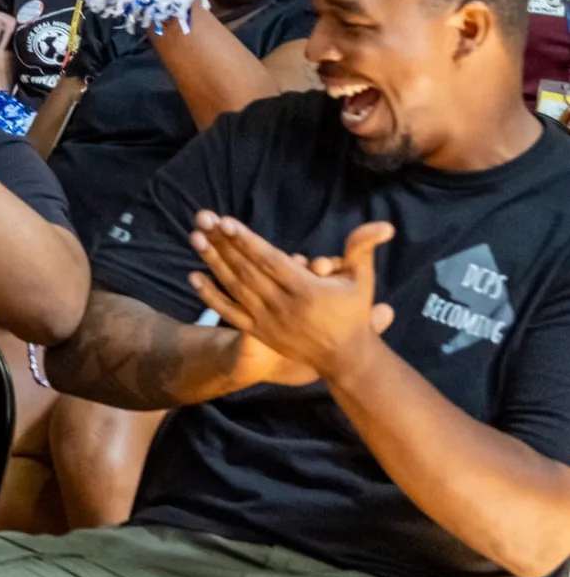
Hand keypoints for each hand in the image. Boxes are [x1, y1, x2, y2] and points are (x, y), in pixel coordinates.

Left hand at [188, 215, 396, 382]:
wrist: (346, 358)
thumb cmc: (353, 312)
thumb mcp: (362, 280)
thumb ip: (362, 249)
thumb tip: (384, 225)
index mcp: (307, 290)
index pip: (270, 261)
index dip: (247, 241)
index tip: (225, 221)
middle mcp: (284, 305)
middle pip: (247, 270)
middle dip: (223, 243)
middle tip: (201, 218)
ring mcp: (268, 320)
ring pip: (236, 287)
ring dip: (213, 262)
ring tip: (195, 237)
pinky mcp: (259, 332)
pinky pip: (230, 313)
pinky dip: (211, 296)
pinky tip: (193, 277)